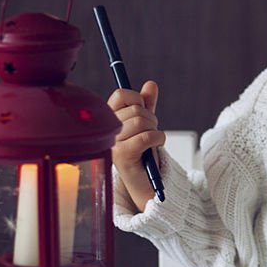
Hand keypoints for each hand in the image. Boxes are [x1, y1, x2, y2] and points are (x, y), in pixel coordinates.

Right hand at [108, 80, 164, 212]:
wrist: (144, 182)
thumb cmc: (143, 153)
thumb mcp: (146, 124)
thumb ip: (147, 104)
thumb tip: (150, 84)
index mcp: (109, 119)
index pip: (121, 94)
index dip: (137, 98)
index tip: (143, 109)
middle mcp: (107, 130)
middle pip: (135, 109)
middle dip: (151, 118)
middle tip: (151, 130)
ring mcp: (113, 143)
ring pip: (141, 121)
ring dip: (155, 129)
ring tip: (153, 140)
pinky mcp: (123, 155)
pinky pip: (146, 136)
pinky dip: (158, 138)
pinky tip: (157, 144)